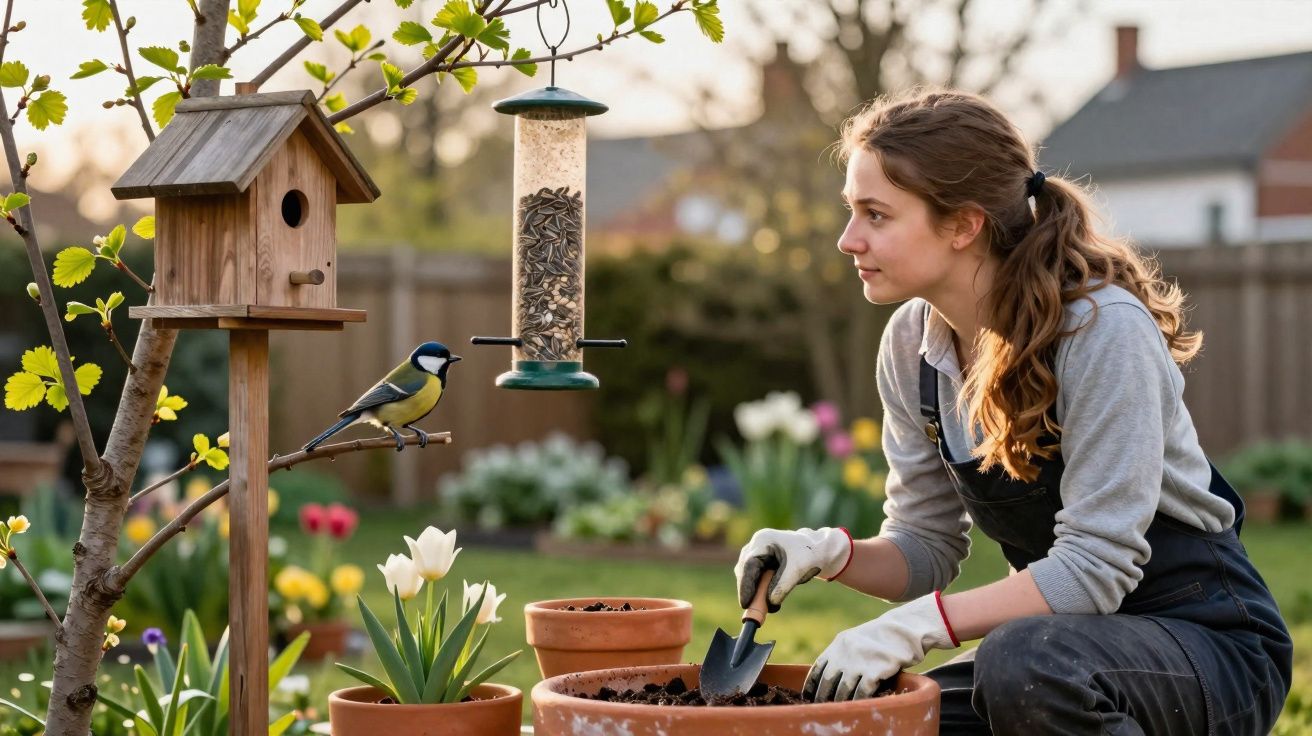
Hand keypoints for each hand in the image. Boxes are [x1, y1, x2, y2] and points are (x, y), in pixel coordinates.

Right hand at [734, 527, 851, 611]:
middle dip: (749, 591)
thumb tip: (770, 602)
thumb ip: (783, 585)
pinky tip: (772, 598)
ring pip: (748, 576)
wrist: (815, 549)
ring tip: (770, 605)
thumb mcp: (798, 570)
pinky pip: (755, 579)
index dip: (746, 585)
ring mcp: (755, 553)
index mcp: (763, 540)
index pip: (748, 565)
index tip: (746, 603)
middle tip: (756, 611)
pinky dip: (761, 590)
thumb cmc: (808, 554)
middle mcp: (756, 545)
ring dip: (756, 592)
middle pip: (744, 571)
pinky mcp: (758, 562)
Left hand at [803, 593, 957, 701]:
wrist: (905, 629)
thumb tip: (831, 675)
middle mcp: (845, 652)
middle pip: (828, 682)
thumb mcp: (856, 639)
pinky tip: (859, 706)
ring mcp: (859, 662)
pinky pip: (862, 692)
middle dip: (824, 698)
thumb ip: (843, 653)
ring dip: (841, 702)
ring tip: (839, 711)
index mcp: (838, 644)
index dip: (811, 685)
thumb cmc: (882, 637)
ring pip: (843, 690)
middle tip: (823, 708)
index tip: (808, 697)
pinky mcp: (875, 670)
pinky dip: (859, 701)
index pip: (817, 668)